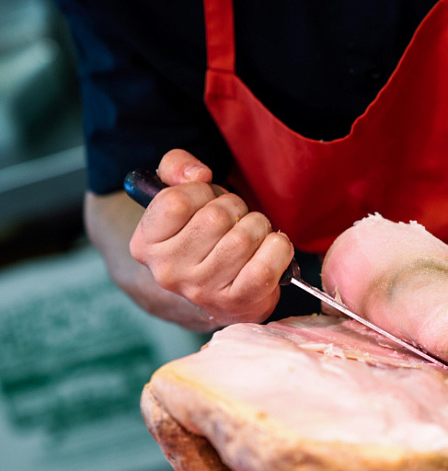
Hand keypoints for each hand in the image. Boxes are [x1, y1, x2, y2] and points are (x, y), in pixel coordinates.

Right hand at [129, 149, 293, 326]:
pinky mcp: (236, 303)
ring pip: (243, 238)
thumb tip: (198, 174)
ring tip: (252, 235)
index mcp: (146, 244)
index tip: (207, 200)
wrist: (222, 291)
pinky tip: (271, 248)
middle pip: (216, 217)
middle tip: (235, 219)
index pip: (176, 201)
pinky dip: (278, 249)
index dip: (202, 192)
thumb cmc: (204, 235)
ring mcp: (202, 290)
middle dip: (236, 207)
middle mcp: (168, 271)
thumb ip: (176, 167)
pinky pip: (265, 267)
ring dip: (258, 226)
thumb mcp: (181, 194)